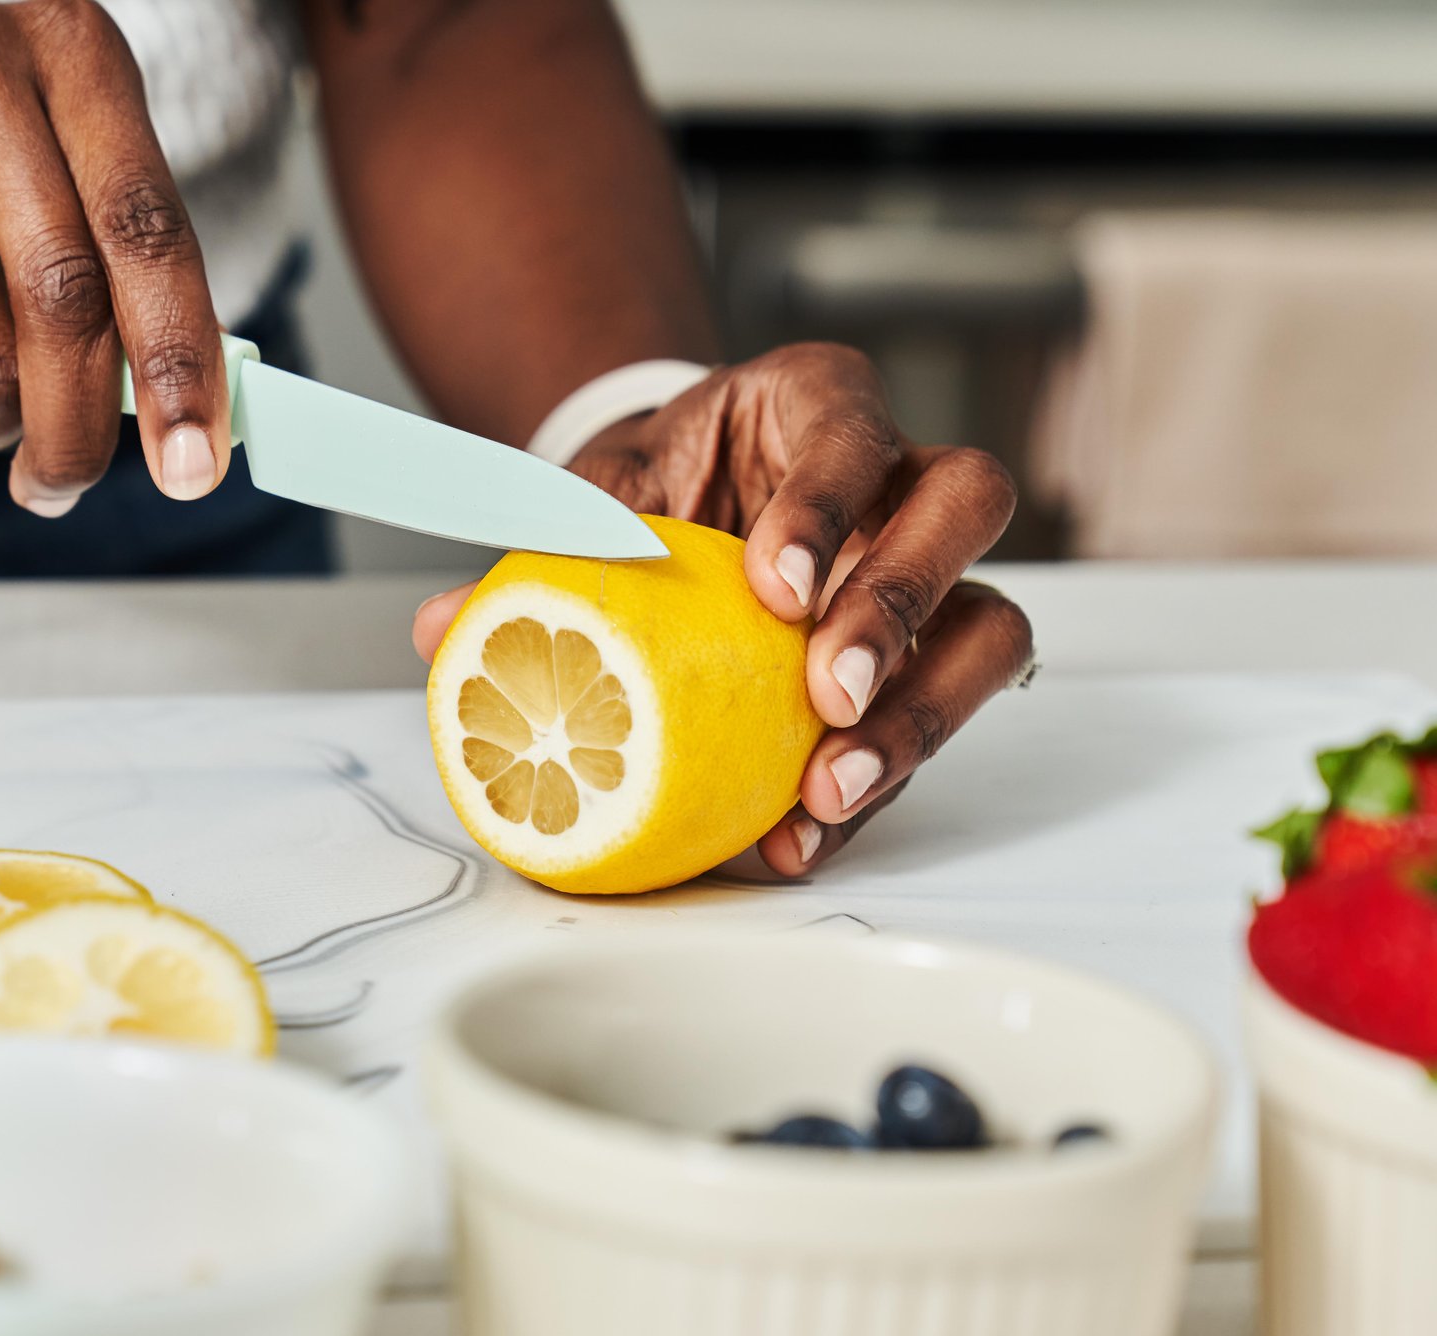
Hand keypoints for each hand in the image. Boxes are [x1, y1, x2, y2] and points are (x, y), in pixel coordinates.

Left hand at [411, 343, 1031, 876]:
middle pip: (966, 507)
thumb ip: (542, 551)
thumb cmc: (654, 491)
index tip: (774, 588)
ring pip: (989, 624)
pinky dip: (877, 782)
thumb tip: (447, 629)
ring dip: (922, 712)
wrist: (678, 519)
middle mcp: (901, 476)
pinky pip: (935, 718)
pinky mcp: (931, 660)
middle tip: (829, 694)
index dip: (828, 506)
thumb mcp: (597, 496)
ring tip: (830, 787)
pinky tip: (806, 831)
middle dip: (902, 605)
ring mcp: (930, 570)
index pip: (851, 431)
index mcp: (817, 403)